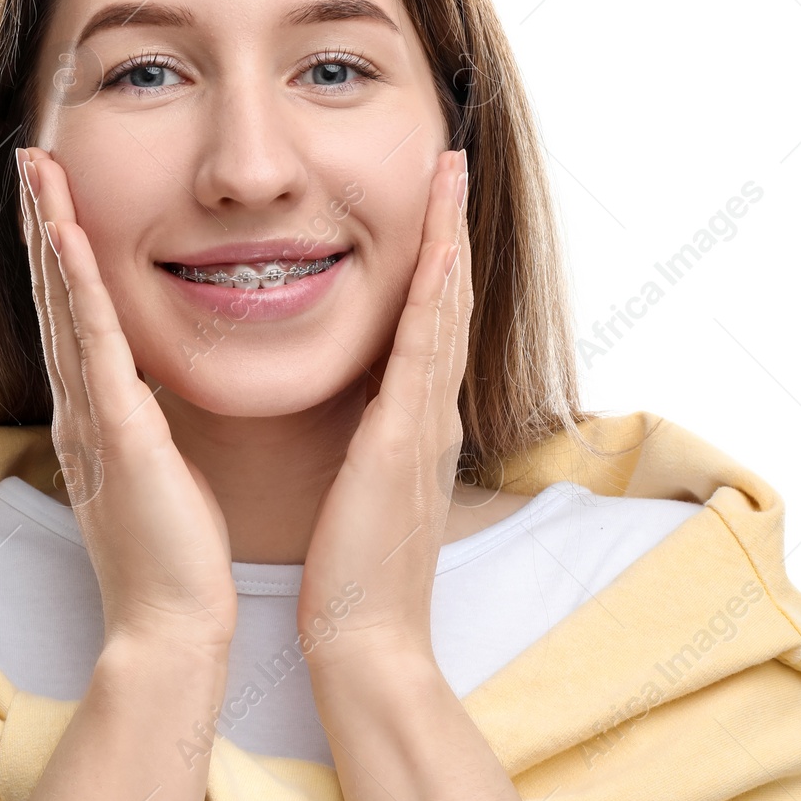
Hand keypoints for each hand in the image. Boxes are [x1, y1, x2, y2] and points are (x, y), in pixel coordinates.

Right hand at [15, 146, 237, 657]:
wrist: (171, 626)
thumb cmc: (176, 556)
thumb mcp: (159, 472)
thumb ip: (148, 427)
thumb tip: (154, 395)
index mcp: (97, 416)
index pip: (75, 318)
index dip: (63, 256)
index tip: (62, 199)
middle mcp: (80, 408)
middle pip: (56, 298)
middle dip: (46, 226)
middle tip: (35, 161)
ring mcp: (91, 418)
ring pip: (65, 307)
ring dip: (52, 235)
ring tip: (40, 173)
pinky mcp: (116, 433)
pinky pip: (94, 344)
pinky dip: (77, 287)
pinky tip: (70, 238)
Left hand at [296, 147, 470, 670]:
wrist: (364, 638)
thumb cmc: (352, 570)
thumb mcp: (360, 484)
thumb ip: (364, 438)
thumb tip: (355, 407)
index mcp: (412, 421)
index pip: (427, 322)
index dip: (432, 258)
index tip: (426, 201)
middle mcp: (430, 411)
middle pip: (446, 300)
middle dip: (448, 229)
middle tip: (448, 162)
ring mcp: (425, 422)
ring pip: (444, 310)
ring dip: (448, 239)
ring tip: (447, 176)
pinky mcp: (406, 439)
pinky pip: (424, 350)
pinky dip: (435, 294)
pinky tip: (437, 249)